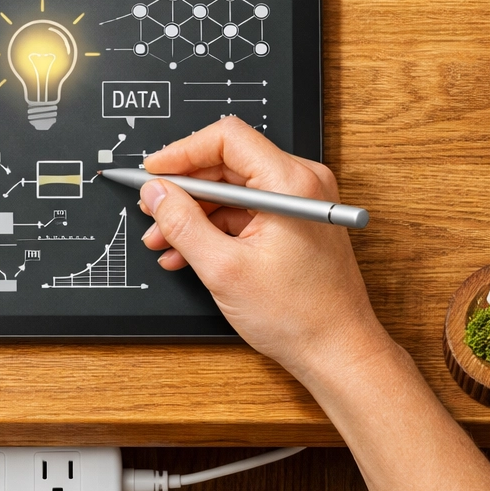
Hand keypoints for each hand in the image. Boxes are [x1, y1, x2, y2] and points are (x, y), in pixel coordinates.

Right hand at [139, 117, 387, 376]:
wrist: (337, 351)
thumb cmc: (299, 316)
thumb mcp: (224, 268)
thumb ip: (182, 224)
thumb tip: (156, 194)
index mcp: (290, 184)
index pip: (227, 139)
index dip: (182, 152)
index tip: (153, 172)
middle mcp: (300, 183)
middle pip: (226, 163)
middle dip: (183, 190)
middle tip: (152, 211)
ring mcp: (298, 202)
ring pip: (230, 189)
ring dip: (193, 213)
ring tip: (163, 241)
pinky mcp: (293, 220)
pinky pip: (243, 209)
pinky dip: (213, 227)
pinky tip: (186, 252)